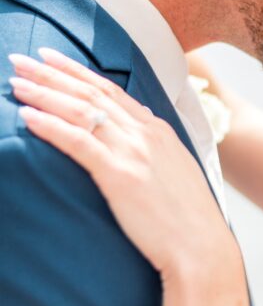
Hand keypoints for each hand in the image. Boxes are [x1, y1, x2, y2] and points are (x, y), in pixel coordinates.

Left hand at [9, 48, 251, 305]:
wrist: (202, 247)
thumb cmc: (189, 220)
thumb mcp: (176, 172)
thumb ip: (156, 148)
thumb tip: (141, 128)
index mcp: (159, 130)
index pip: (111, 90)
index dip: (77, 71)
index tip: (51, 58)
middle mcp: (146, 133)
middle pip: (91, 92)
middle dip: (52, 73)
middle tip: (21, 59)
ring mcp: (134, 151)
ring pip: (82, 110)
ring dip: (44, 93)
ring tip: (16, 82)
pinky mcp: (120, 174)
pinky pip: (78, 141)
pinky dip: (50, 126)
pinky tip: (27, 116)